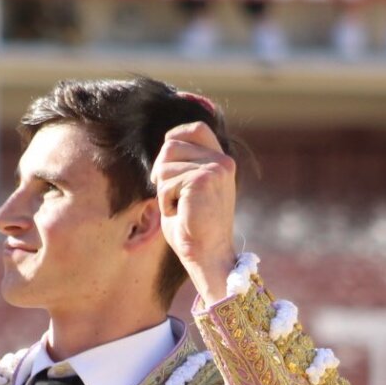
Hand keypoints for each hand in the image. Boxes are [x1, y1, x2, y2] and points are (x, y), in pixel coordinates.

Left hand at [150, 122, 237, 301]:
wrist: (206, 254)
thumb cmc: (192, 228)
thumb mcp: (189, 188)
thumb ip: (183, 165)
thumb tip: (167, 144)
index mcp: (222, 162)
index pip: (196, 129)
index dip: (175, 137)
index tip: (166, 163)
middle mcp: (223, 161)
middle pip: (171, 145)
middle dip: (162, 172)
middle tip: (175, 199)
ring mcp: (215, 169)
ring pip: (164, 164)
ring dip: (164, 191)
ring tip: (181, 208)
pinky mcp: (202, 179)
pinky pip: (165, 183)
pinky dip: (166, 202)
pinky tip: (182, 214)